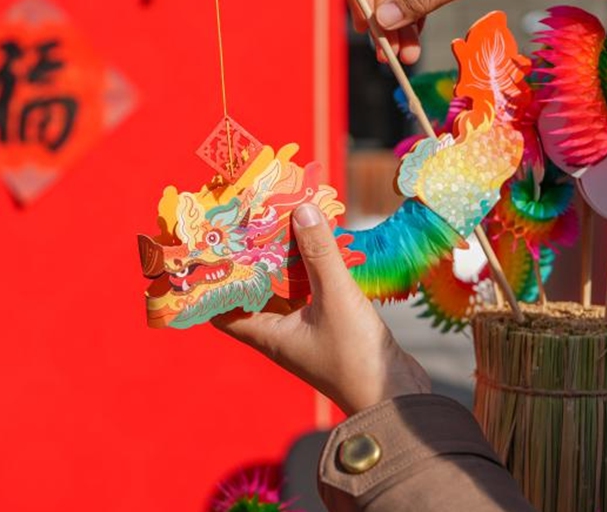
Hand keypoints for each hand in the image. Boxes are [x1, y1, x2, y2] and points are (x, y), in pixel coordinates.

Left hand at [213, 204, 430, 415]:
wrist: (396, 397)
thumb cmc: (356, 355)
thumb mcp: (335, 297)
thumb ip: (319, 252)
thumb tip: (301, 210)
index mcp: (267, 334)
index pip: (221, 310)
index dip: (213, 283)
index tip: (211, 250)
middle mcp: (279, 334)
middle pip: (253, 293)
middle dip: (251, 261)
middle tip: (249, 225)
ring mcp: (304, 333)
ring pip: (283, 292)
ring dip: (282, 264)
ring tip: (280, 227)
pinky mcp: (328, 329)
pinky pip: (308, 295)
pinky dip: (307, 273)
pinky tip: (317, 250)